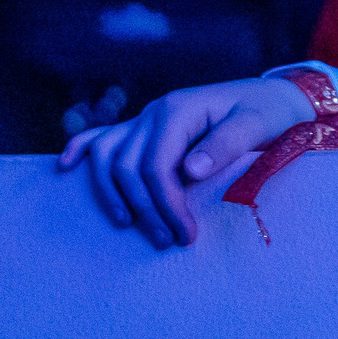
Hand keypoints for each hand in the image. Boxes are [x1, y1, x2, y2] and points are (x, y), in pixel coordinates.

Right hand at [58, 76, 312, 247]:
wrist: (273, 97)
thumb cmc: (267, 113)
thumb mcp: (255, 126)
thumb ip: (223, 145)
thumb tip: (189, 171)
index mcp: (179, 110)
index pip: (156, 165)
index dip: (165, 204)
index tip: (185, 234)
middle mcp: (154, 112)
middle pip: (129, 166)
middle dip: (145, 208)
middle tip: (169, 241)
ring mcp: (145, 118)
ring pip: (107, 155)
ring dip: (112, 193)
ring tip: (127, 225)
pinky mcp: (143, 127)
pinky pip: (103, 136)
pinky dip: (80, 150)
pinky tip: (64, 167)